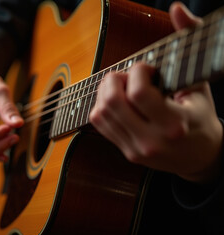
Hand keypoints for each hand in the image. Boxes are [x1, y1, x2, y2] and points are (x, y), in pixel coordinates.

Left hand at [90, 2, 222, 183]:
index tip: (147, 69)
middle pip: (113, 103)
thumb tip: (177, 8)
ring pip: (101, 113)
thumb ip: (190, 40)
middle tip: (126, 75)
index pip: (138, 93)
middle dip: (114, 79)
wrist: (198, 156)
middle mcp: (152, 141)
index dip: (137, 71)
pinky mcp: (125, 151)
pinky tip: (116, 99)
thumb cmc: (200, 115)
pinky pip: (98, 123)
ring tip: (121, 86)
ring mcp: (135, 149)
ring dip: (105, 91)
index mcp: (175, 124)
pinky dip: (101, 104)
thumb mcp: (199, 80)